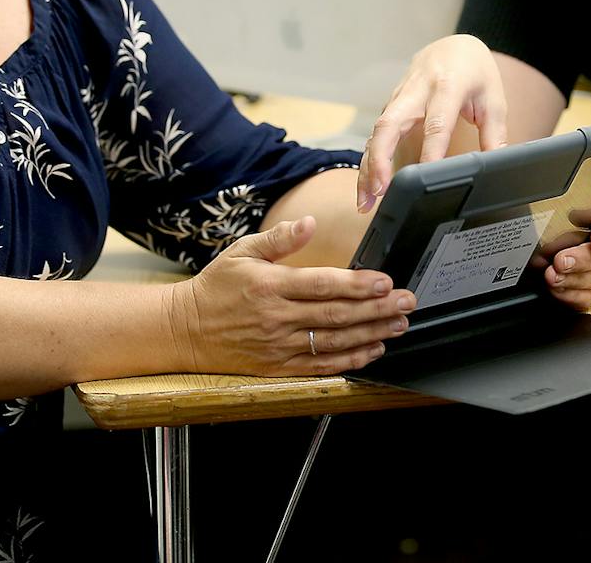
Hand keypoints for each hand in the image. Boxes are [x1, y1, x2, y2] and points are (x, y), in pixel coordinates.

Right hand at [170, 216, 415, 375]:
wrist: (184, 330)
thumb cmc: (216, 286)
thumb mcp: (242, 252)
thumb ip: (279, 239)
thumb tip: (309, 223)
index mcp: (270, 286)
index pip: (322, 285)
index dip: (357, 284)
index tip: (385, 280)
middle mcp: (277, 319)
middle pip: (336, 315)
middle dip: (377, 309)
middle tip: (406, 301)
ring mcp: (278, 346)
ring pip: (334, 342)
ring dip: (371, 334)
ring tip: (399, 325)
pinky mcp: (278, 367)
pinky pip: (321, 366)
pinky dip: (350, 360)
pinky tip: (373, 351)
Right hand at [357, 34, 507, 211]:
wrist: (455, 46)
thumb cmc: (476, 72)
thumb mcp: (493, 99)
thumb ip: (494, 134)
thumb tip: (496, 166)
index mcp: (448, 86)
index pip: (437, 122)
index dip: (431, 150)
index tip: (426, 175)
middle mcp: (417, 90)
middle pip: (391, 123)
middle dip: (381, 158)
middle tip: (381, 190)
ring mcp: (400, 97)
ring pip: (376, 131)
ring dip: (368, 166)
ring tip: (366, 200)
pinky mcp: (391, 105)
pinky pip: (376, 133)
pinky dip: (368, 160)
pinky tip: (367, 186)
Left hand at [537, 209, 590, 310]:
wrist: (528, 253)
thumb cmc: (541, 230)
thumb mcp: (547, 215)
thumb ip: (561, 210)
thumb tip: (571, 214)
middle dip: (581, 259)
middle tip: (561, 261)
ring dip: (572, 278)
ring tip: (550, 275)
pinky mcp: (584, 290)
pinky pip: (585, 297)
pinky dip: (569, 294)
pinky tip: (555, 289)